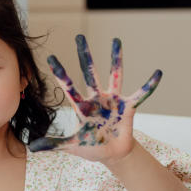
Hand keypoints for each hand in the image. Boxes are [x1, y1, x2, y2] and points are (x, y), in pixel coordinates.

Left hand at [29, 36, 160, 162]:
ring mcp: (113, 100)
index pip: (68, 86)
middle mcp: (97, 98)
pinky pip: (141, 94)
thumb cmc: (91, 147)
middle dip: (84, 55)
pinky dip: (150, 85)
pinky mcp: (128, 107)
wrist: (112, 154)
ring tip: (116, 40)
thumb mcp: (71, 146)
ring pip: (115, 75)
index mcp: (82, 106)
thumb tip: (32, 147)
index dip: (61, 73)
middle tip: (80, 36)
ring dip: (116, 58)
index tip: (51, 57)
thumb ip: (54, 144)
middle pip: (89, 72)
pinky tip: (158, 73)